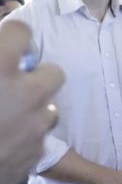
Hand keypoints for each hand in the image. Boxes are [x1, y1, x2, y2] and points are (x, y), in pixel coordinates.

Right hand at [0, 21, 63, 183]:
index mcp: (0, 67)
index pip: (22, 31)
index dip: (11, 36)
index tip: (4, 44)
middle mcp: (27, 93)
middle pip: (53, 72)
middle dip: (34, 76)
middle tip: (10, 85)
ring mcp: (36, 125)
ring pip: (49, 107)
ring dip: (31, 109)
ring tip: (4, 118)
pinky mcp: (37, 153)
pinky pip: (38, 138)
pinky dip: (24, 138)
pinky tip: (1, 142)